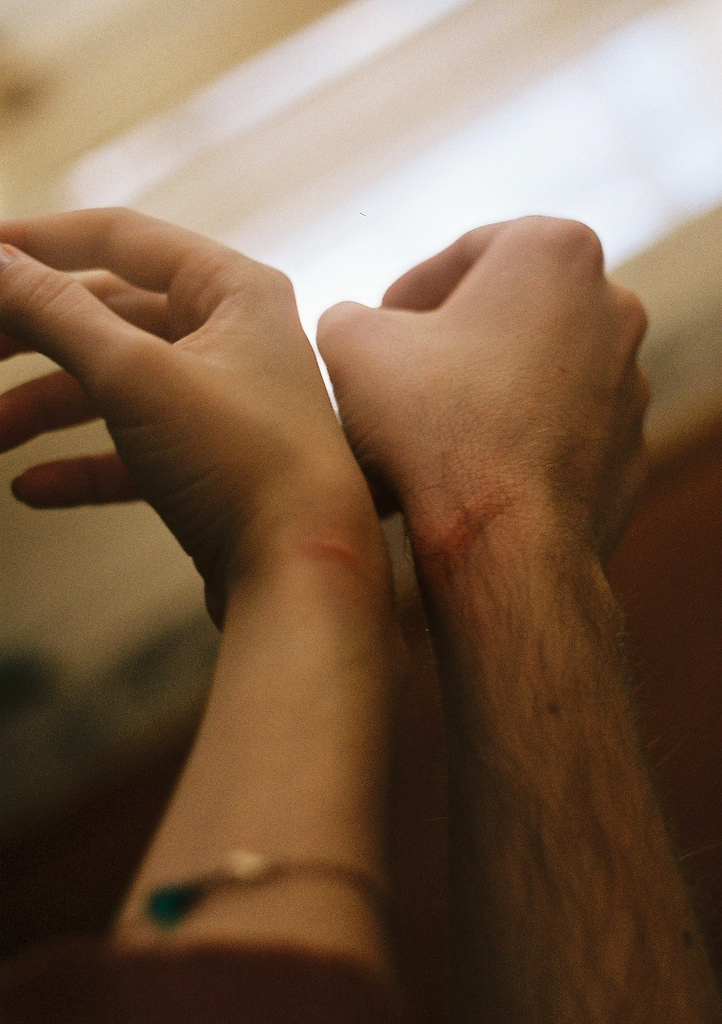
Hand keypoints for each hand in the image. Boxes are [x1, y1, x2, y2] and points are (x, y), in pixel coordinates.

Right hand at [0, 209, 376, 622]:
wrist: (302, 574)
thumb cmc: (244, 464)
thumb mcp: (135, 375)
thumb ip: (56, 312)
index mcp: (233, 291)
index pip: (120, 238)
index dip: (38, 243)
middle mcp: (234, 339)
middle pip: (109, 315)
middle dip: (32, 335)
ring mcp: (224, 406)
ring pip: (115, 387)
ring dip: (45, 408)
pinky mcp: (213, 467)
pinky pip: (133, 452)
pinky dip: (83, 465)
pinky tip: (33, 487)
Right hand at [317, 216, 649, 564]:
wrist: (505, 541)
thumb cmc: (433, 427)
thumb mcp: (353, 345)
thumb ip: (350, 314)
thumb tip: (356, 326)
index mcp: (556, 253)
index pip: (468, 250)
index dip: (411, 288)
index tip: (380, 325)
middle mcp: (612, 308)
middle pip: (511, 310)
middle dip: (453, 338)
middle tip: (402, 374)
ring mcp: (629, 385)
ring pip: (539, 372)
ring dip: (487, 389)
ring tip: (431, 429)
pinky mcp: (629, 452)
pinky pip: (561, 432)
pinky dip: (520, 439)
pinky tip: (470, 470)